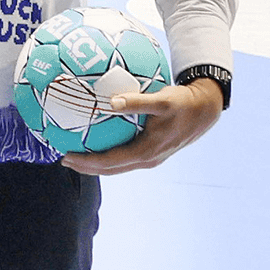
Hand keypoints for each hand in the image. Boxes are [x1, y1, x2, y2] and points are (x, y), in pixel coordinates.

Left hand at [59, 78, 223, 175]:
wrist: (205, 110)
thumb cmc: (183, 103)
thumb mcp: (162, 100)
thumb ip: (137, 101)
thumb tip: (111, 102)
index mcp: (147, 152)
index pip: (109, 162)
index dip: (87, 162)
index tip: (67, 156)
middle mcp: (147, 159)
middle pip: (110, 169)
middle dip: (86, 166)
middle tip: (64, 158)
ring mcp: (150, 158)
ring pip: (117, 166)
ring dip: (96, 163)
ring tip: (76, 154)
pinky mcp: (152, 152)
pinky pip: (125, 157)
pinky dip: (109, 154)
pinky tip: (98, 141)